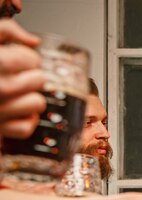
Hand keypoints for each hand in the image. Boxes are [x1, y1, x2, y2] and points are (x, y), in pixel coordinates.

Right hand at [0, 20, 45, 138]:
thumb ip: (7, 30)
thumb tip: (34, 41)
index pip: (32, 59)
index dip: (25, 58)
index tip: (13, 61)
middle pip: (39, 80)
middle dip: (29, 78)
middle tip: (13, 78)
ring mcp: (0, 110)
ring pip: (38, 103)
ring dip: (29, 100)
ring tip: (13, 96)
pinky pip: (27, 127)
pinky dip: (22, 122)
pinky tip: (12, 114)